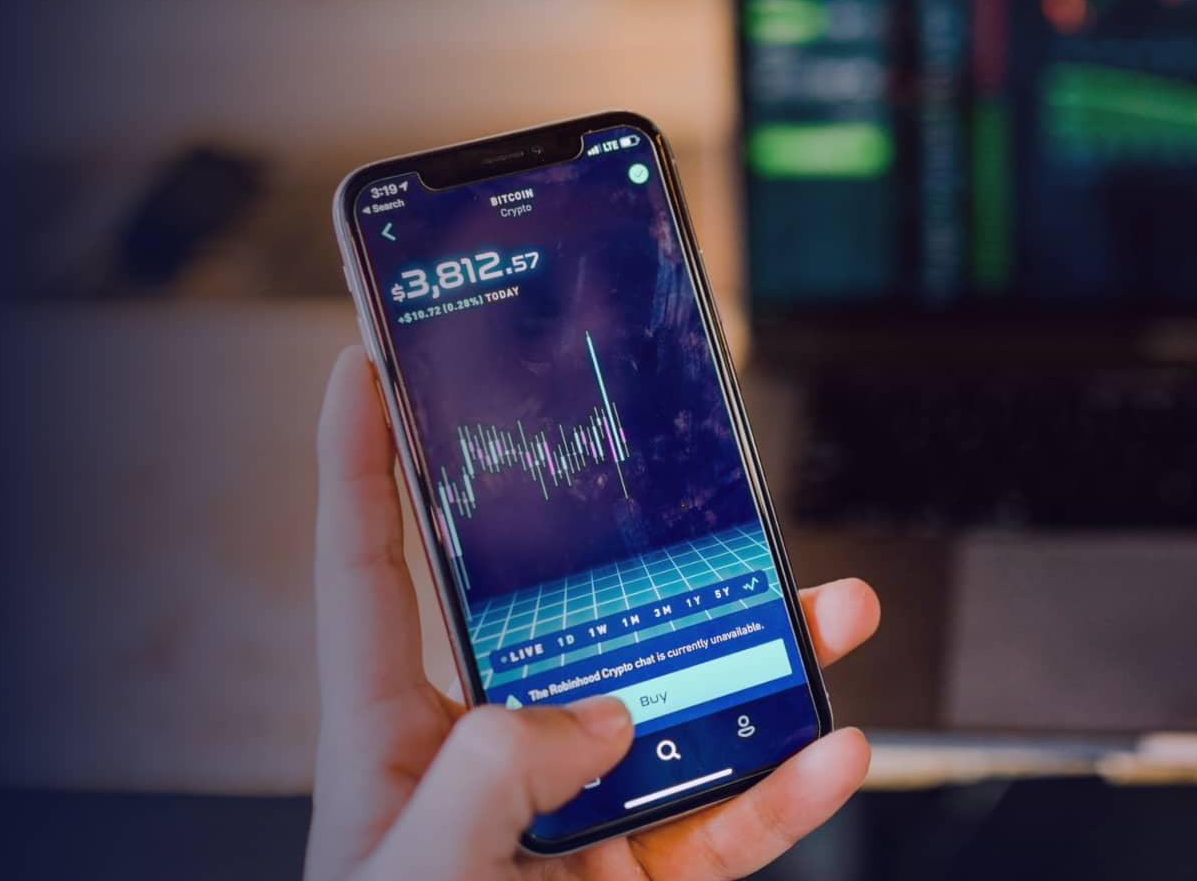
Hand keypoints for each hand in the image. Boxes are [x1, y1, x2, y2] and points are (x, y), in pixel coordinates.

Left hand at [305, 347, 880, 879]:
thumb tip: (597, 722)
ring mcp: (567, 826)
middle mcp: (482, 765)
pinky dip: (784, 795)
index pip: (365, 571)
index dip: (359, 467)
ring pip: (673, 717)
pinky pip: (720, 831)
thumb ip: (487, 782)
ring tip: (832, 606)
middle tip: (674, 465)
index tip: (370, 367)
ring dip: (757, 664)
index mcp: (386, 740)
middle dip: (625, 545)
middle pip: (559, 624)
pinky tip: (836, 749)